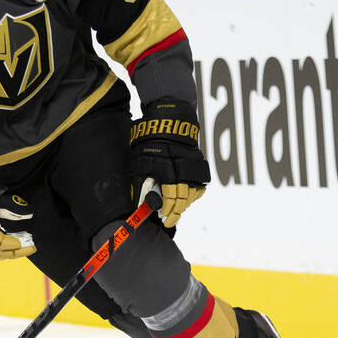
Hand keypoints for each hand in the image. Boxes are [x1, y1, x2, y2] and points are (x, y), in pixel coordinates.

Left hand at [128, 99, 210, 226]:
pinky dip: (194, 192)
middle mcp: (183, 173)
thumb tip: (138, 202)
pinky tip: (188, 196)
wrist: (171, 117)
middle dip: (176, 212)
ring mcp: (192, 169)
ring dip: (185, 204)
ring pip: (193, 194)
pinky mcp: (198, 163)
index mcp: (168, 174)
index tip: (164, 219)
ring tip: (178, 209)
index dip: (168, 212)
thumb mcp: (140, 160)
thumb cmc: (151, 138)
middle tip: (170, 219)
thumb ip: (140, 182)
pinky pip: (199, 183)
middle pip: (183, 200)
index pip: (171, 200)